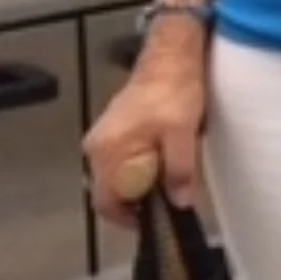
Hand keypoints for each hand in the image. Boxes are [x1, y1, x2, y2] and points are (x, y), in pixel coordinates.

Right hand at [82, 27, 207, 225]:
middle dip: (135, 204)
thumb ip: (180, 170)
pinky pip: (120, 163)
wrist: (170, 56)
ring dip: (137, 188)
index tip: (156, 223)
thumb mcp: (184, 132)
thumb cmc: (175, 90)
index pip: (108, 202)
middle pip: (108, 193)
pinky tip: (160, 166)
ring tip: (166, 187)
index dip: (131, 219)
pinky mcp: (113, 131)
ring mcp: (102, 139)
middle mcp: (97, 148)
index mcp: (109, 151)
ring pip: (114, 179)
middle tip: (165, 207)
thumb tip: (180, 203)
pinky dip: (137, 172)